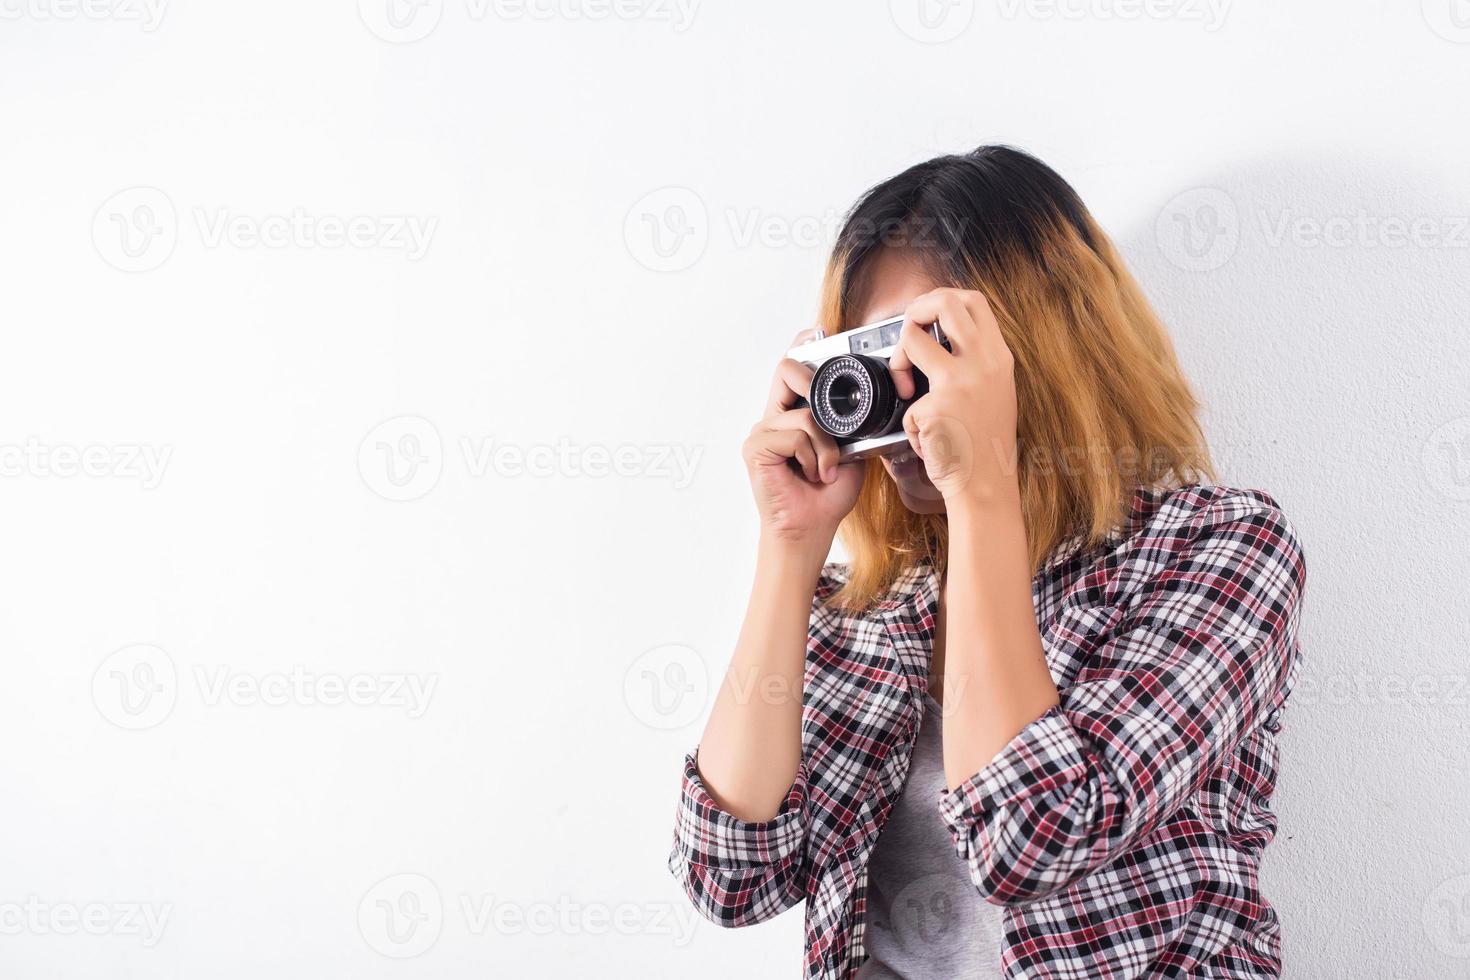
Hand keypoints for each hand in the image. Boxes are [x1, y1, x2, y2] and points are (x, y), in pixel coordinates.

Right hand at [743, 330, 864, 547]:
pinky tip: (810, 474)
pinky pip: (794, 435)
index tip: (818, 333)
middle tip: (829, 418)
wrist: (811, 529)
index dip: (803, 346)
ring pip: (803, 414)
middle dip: (813, 382)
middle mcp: (773, 417)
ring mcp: (762, 430)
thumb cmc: (827, 495)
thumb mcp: (851, 450)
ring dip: (825, 446)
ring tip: (826, 469)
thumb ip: (852, 424)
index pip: (792, 368)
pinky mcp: (756, 447)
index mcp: (793, 413)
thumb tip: (873, 404)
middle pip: (787, 370)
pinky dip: (812, 456)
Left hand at [888, 289, 1018, 508]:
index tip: (926, 316)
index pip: (973, 301)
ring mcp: (961, 382)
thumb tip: (938, 337)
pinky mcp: (937, 405)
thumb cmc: (983, 447)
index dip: (942, 298)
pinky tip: (929, 443)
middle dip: (914, 310)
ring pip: (913, 337)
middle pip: (944, 302)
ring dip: (899, 360)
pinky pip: (906, 403)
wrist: (985, 487)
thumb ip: (973, 363)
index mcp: (998, 358)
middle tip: (908, 336)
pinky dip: (911, 426)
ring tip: (907, 392)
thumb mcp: (993, 393)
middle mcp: (984, 363)